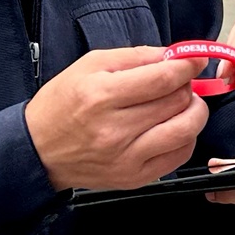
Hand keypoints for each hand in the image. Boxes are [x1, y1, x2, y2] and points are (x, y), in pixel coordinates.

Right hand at [24, 47, 206, 190]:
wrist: (39, 150)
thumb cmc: (62, 104)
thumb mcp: (89, 65)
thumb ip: (135, 57)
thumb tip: (174, 56)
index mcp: (102, 96)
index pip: (163, 79)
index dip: (187, 65)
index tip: (195, 59)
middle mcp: (115, 130)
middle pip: (177, 102)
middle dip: (186, 86)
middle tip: (179, 82)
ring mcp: (127, 158)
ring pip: (185, 130)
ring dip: (193, 111)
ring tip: (181, 104)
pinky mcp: (135, 177)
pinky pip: (179, 155)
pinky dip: (185, 137)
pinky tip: (173, 127)